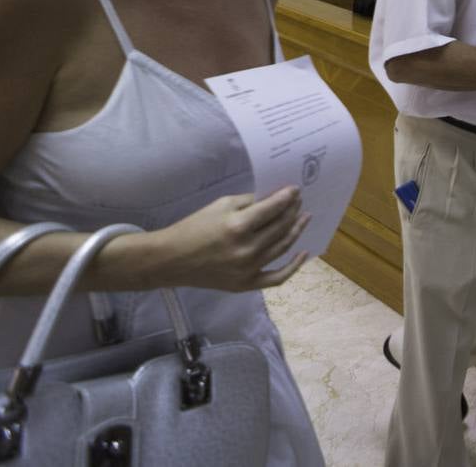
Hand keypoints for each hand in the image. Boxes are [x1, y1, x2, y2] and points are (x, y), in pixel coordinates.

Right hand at [148, 188, 310, 290]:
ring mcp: (248, 270)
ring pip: (283, 247)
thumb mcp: (220, 206)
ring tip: (304, 218)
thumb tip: (275, 198)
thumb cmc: (194, 228)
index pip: (273, 209)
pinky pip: (277, 278)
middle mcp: (247, 249)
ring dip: (296, 231)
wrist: (171, 260)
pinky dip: (293, 266)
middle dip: (293, 211)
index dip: (288, 197)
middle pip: (281, 227)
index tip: (296, 190)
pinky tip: (304, 253)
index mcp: (238, 226)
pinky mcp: (245, 285)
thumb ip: (250, 202)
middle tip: (300, 202)